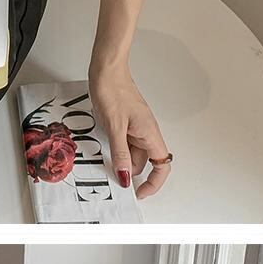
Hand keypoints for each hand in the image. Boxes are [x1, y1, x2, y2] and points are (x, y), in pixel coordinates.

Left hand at [89, 56, 171, 198]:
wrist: (107, 70)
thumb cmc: (113, 91)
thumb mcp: (115, 127)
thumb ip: (121, 154)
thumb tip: (126, 176)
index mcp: (150, 134)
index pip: (162, 166)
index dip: (154, 183)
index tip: (139, 193)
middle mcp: (146, 132)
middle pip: (143, 162)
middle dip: (129, 172)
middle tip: (111, 177)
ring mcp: (136, 127)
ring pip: (131, 153)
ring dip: (119, 159)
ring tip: (102, 159)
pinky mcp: (125, 123)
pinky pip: (123, 142)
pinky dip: (114, 148)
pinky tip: (100, 146)